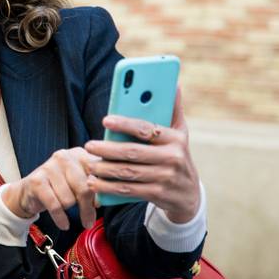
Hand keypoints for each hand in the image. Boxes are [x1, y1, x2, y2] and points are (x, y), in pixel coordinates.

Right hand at [1, 147, 98, 229]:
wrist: (29, 191)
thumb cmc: (60, 187)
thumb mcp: (79, 183)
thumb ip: (94, 187)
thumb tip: (102, 201)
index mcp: (79, 154)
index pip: (98, 173)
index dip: (102, 192)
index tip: (100, 206)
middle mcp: (64, 156)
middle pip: (85, 188)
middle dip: (87, 208)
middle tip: (88, 221)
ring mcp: (49, 167)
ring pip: (69, 199)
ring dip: (68, 208)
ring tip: (63, 205)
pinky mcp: (37, 181)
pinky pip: (55, 206)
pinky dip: (61, 218)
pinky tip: (64, 223)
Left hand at [84, 89, 200, 222]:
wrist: (189, 194)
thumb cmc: (177, 155)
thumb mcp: (180, 133)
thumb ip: (173, 109)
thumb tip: (174, 83)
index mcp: (175, 138)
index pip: (146, 129)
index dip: (125, 124)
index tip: (105, 120)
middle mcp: (172, 158)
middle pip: (133, 152)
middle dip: (107, 149)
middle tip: (89, 145)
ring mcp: (165, 178)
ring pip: (128, 173)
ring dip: (105, 169)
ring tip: (89, 165)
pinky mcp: (158, 194)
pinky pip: (129, 190)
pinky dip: (109, 187)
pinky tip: (94, 183)